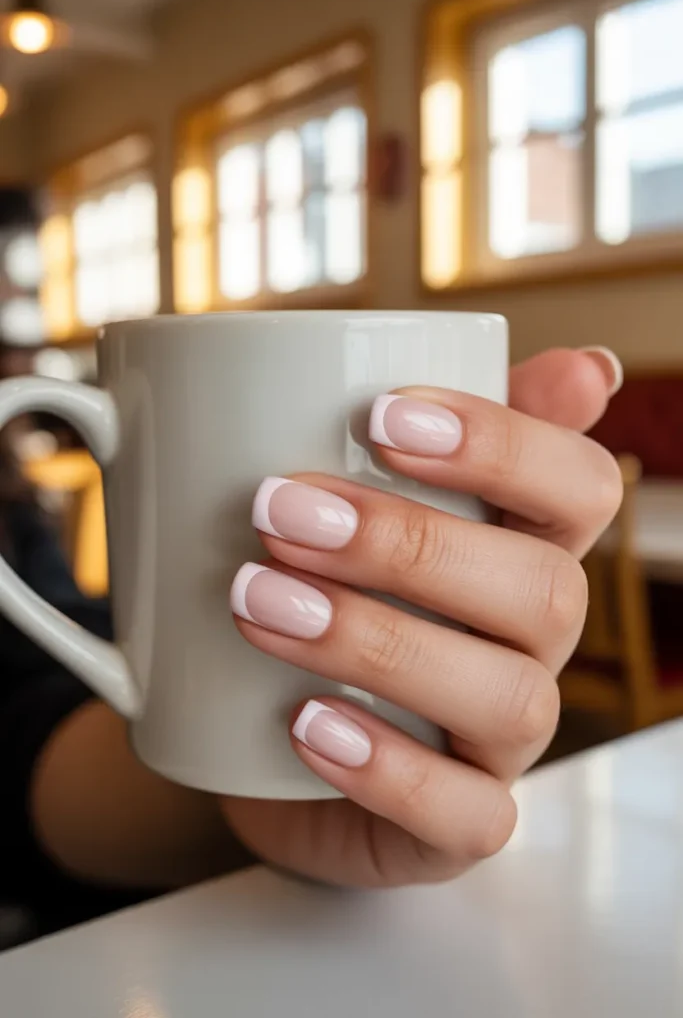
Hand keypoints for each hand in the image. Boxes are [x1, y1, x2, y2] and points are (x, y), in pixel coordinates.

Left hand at [221, 348, 622, 886]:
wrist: (252, 729)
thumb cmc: (325, 590)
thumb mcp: (361, 496)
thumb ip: (442, 430)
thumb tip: (592, 364)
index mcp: (525, 546)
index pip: (582, 485)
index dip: (504, 445)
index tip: (380, 412)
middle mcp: (534, 643)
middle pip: (543, 590)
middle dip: (410, 545)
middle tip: (277, 512)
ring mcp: (504, 740)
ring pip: (512, 700)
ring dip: (380, 644)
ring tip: (259, 605)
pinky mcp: (460, 824)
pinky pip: (471, 816)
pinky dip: (389, 769)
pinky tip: (304, 724)